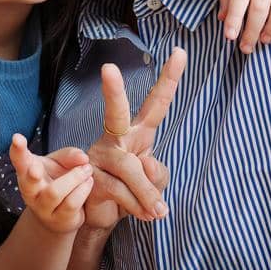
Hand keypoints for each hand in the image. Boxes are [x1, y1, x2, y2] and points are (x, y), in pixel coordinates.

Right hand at [9, 134, 93, 235]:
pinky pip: (71, 203)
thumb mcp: (61, 163)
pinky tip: (89, 182)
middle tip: (35, 169)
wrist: (60, 216)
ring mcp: (42, 208)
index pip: (19, 160)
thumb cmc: (57, 180)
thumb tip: (83, 158)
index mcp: (27, 171)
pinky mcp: (59, 220)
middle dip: (31, 175)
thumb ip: (70, 155)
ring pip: (54, 192)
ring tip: (87, 169)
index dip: (17, 149)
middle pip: (28, 182)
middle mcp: (30, 191)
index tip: (17, 137)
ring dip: (74, 178)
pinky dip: (83, 190)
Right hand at [83, 48, 186, 230]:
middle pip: (116, 112)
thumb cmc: (131, 192)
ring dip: (146, 193)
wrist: (101, 217)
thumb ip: (157, 175)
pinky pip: (119, 190)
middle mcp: (117, 138)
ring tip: (158, 212)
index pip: (156, 103)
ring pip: (129, 168)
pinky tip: (143, 214)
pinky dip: (136, 206)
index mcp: (138, 133)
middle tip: (108, 69)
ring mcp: (100, 156)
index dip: (169, 79)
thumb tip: (145, 168)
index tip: (179, 52)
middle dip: (112, 91)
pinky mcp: (90, 177)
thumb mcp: (155, 183)